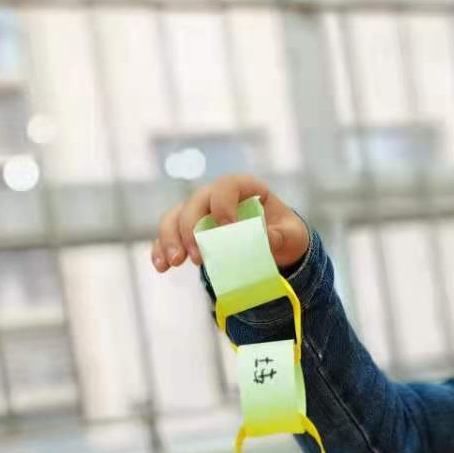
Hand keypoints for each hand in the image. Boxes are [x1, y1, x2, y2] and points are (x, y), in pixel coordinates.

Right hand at [150, 174, 308, 272]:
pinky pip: (169, 234)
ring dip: (171, 238)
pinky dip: (161, 249)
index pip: (227, 185)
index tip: (227, 228)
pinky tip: (162, 266)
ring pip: (176, 216)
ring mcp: (201, 212)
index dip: (223, 203)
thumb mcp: (291, 236)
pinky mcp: (190, 231)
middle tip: (198, 257)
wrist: (277, 246)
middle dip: (191, 229)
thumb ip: (280, 236)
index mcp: (245, 188)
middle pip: (195, 203)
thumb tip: (264, 239)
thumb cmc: (285, 234)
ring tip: (175, 262)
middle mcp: (218, 196)